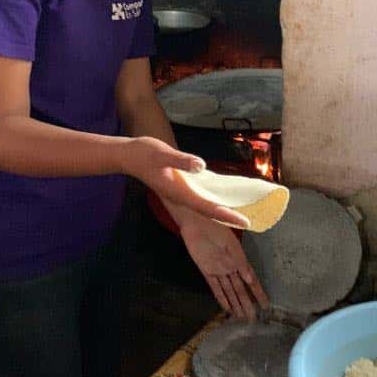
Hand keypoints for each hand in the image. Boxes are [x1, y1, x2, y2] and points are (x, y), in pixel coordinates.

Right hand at [122, 137, 250, 228]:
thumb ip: (182, 160)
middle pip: (208, 212)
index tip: (244, 222)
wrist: (128, 156)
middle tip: (249, 223)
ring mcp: (179, 193)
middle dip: (228, 218)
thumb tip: (201, 166)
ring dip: (221, 211)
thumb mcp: (163, 153)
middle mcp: (181, 197)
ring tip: (239, 214)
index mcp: (180, 192)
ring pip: (204, 206)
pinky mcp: (179, 187)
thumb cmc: (144, 153)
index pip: (208, 207)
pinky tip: (220, 197)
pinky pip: (199, 197)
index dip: (226, 215)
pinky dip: (212, 200)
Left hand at [179, 214, 268, 320]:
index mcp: (238, 258)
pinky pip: (214, 287)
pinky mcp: (206, 270)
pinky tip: (226, 307)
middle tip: (252, 319)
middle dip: (246, 303)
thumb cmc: (216, 226)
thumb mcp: (231, 243)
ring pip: (228, 290)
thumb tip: (250, 278)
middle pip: (239, 288)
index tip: (265, 305)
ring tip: (241, 317)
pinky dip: (220, 297)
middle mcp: (230, 266)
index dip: (258, 292)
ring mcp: (218, 269)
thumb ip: (239, 260)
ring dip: (235, 303)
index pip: (251, 279)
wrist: (197, 221)